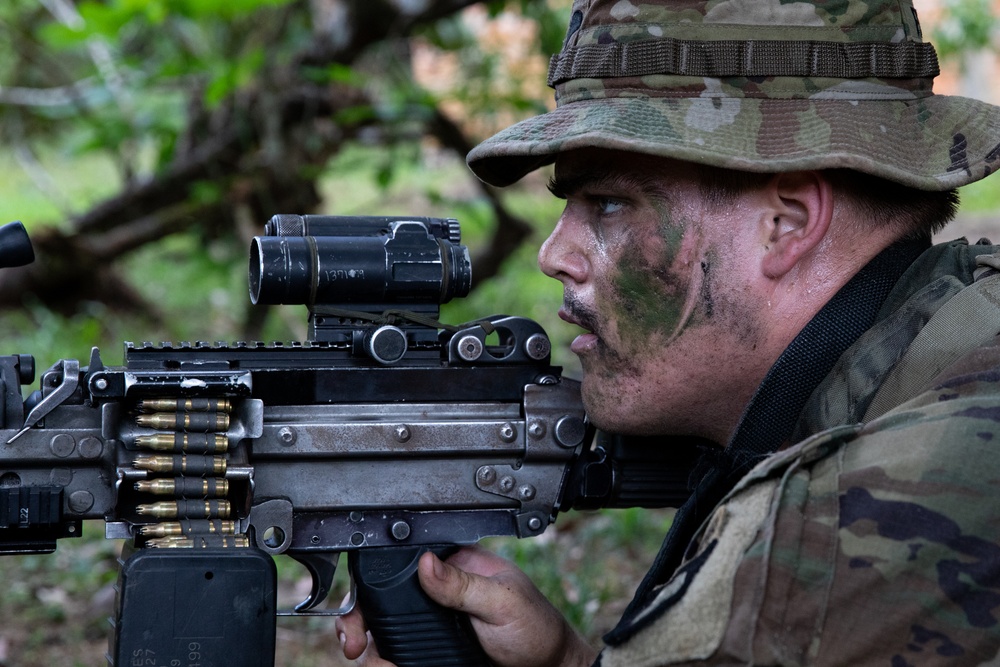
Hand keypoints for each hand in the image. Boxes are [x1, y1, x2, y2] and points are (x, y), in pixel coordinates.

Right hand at [335, 546, 596, 666]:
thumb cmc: (537, 628)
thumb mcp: (503, 601)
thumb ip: (464, 583)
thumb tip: (426, 562)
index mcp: (453, 566)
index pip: (400, 565)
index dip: (374, 585)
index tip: (361, 609)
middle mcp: (437, 593)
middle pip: (381, 602)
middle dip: (359, 621)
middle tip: (353, 643)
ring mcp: (433, 624)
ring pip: (385, 633)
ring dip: (371, 648)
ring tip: (370, 660)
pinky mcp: (433, 652)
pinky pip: (400, 654)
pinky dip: (386, 661)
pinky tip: (387, 666)